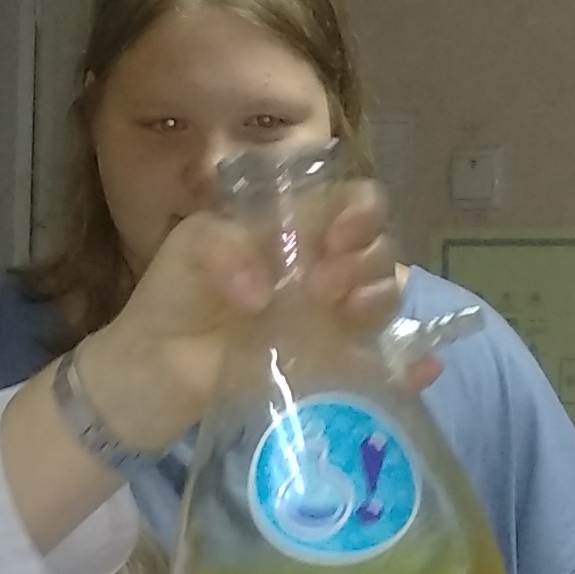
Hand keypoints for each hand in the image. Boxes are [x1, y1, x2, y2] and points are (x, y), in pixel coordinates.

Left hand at [75, 176, 403, 455]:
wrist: (155, 369)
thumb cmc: (174, 296)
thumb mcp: (189, 247)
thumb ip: (224, 245)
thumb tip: (264, 292)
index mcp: (298, 229)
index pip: (354, 203)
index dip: (360, 212)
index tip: (336, 237)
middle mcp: (325, 267)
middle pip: (379, 249)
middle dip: (363, 260)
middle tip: (320, 287)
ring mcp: (332, 318)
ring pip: (387, 296)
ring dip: (379, 299)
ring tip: (343, 314)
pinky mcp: (331, 365)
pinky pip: (384, 362)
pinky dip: (409, 364)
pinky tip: (419, 369)